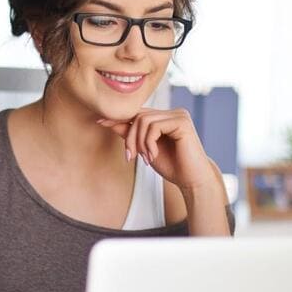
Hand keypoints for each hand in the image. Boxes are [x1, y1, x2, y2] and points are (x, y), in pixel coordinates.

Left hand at [97, 108, 215, 190]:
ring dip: (139, 143)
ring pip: (143, 121)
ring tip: (145, 158)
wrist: (191, 179)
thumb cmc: (171, 166)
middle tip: (131, 157)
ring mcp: (178, 115)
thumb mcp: (145, 149)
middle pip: (138, 116)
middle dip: (130, 138)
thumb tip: (109, 121)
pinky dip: (148, 143)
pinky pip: (154, 126)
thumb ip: (130, 134)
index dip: (118, 118)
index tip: (100, 122)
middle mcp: (172, 112)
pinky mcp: (181, 121)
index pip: (137, 113)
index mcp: (165, 117)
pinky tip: (153, 156)